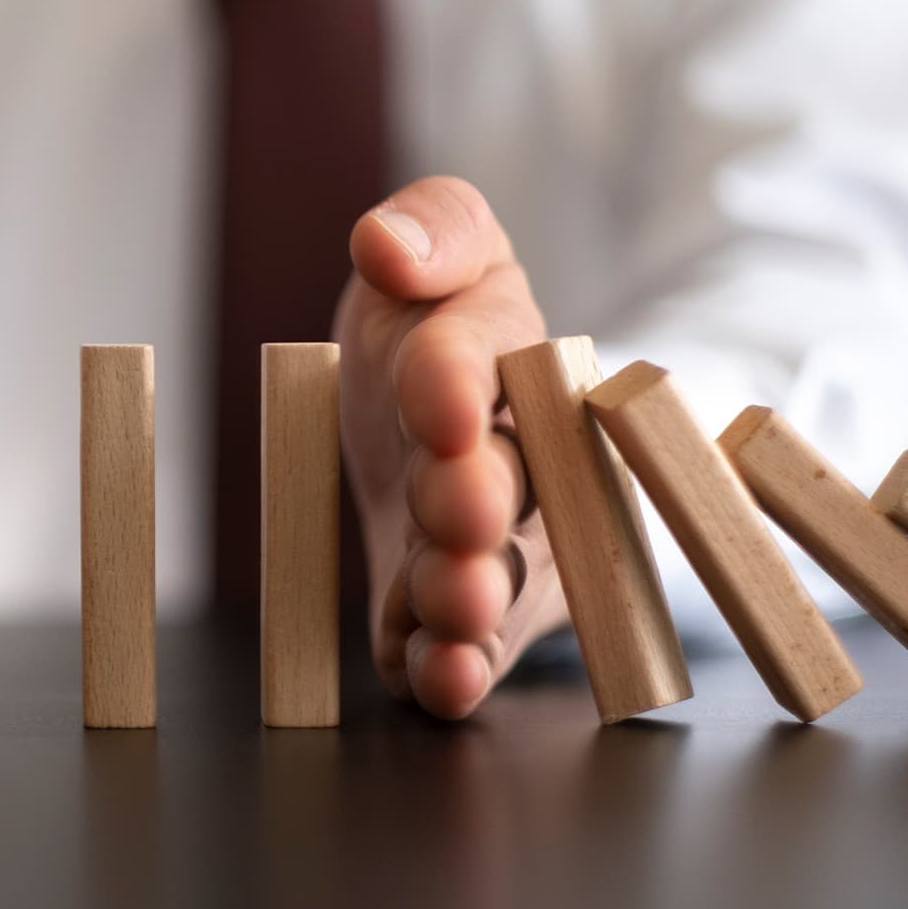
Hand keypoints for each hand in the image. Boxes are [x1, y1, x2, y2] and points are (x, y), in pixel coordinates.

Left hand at [334, 176, 568, 717]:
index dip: (459, 375)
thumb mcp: (436, 249)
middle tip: (463, 510)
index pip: (490, 355)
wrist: (423, 424)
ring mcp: (501, 544)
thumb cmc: (433, 327)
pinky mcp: (468, 615)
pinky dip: (456, 666)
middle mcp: (523, 457)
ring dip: (473, 592)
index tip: (435, 396)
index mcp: (510, 355)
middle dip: (483, 496)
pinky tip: (441, 680)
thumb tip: (384, 243)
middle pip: (512, 480)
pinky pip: (467, 646)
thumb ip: (432, 228)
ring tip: (453, 605)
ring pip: (497, 573)